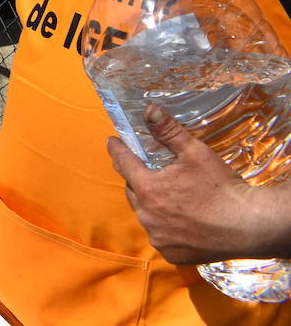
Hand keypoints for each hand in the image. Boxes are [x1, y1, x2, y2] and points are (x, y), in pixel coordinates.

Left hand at [108, 104, 284, 263]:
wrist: (250, 225)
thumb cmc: (222, 188)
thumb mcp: (195, 153)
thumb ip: (168, 131)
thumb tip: (149, 110)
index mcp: (148, 188)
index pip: (122, 162)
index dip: (117, 149)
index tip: (112, 142)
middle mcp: (147, 214)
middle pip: (132, 189)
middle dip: (137, 178)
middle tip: (150, 171)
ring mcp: (158, 236)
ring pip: (145, 213)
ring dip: (151, 204)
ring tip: (170, 197)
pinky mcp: (171, 253)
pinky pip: (160, 235)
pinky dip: (165, 226)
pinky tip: (180, 220)